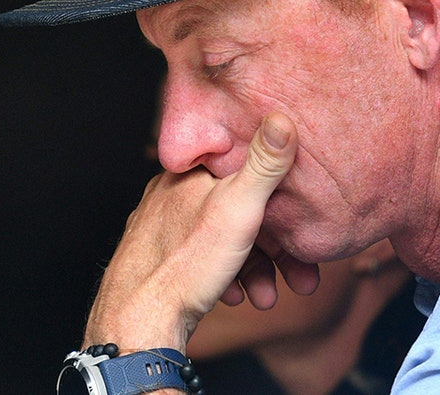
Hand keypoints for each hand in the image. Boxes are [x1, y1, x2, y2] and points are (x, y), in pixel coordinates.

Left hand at [82, 112, 319, 351]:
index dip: (280, 200)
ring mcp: (162, 228)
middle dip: (273, 248)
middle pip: (238, 212)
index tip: (300, 227)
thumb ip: (264, 164)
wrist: (139, 321)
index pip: (245, 173)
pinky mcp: (159, 259)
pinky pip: (202, 260)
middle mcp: (170, 194)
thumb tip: (281, 118)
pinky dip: (225, 276)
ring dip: (252, 269)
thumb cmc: (187, 263)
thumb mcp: (238, 207)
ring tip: (266, 296)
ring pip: (222, 240)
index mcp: (189, 173)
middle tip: (299, 276)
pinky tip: (235, 295)